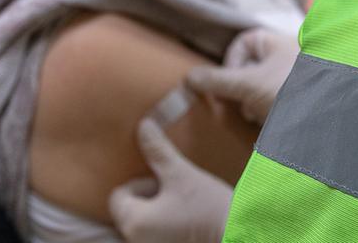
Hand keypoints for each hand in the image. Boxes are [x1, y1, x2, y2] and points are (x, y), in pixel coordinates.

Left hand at [109, 119, 232, 242]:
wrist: (239, 235)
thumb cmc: (208, 208)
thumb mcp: (182, 174)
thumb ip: (158, 151)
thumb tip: (143, 125)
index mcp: (133, 223)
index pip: (118, 196)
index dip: (142, 184)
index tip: (166, 185)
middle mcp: (136, 241)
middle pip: (130, 210)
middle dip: (151, 197)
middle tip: (177, 194)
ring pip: (144, 222)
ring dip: (159, 211)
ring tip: (184, 207)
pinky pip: (156, 234)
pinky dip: (166, 226)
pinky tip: (187, 221)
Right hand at [186, 28, 298, 124]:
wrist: (332, 119)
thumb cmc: (292, 90)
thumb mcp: (249, 84)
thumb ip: (218, 80)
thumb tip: (188, 77)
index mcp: (280, 41)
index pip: (244, 41)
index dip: (231, 61)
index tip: (229, 82)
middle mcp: (290, 55)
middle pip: (251, 68)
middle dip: (243, 90)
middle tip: (246, 104)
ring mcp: (297, 79)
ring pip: (262, 88)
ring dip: (256, 104)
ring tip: (264, 116)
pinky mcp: (302, 101)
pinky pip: (277, 103)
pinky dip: (271, 114)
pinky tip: (275, 124)